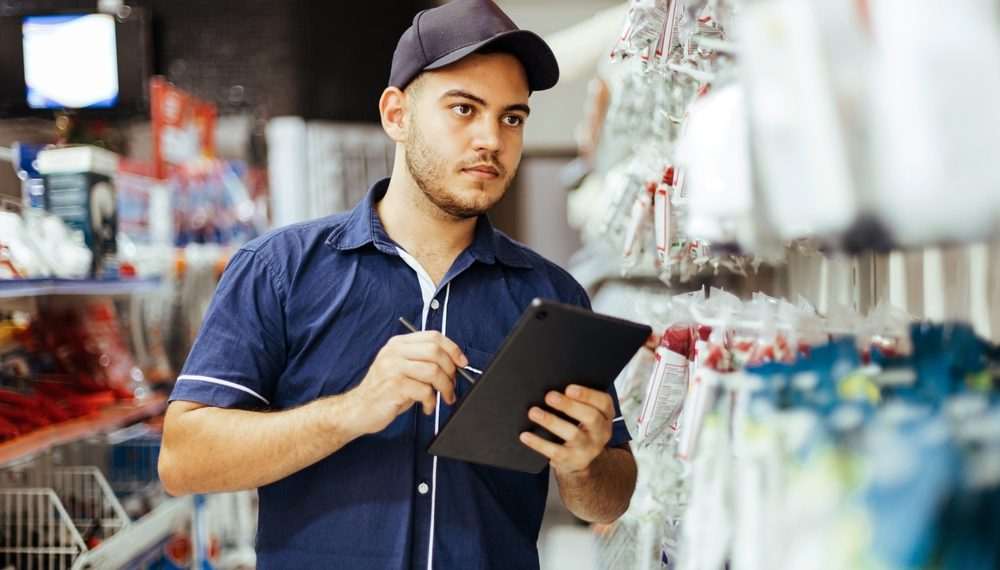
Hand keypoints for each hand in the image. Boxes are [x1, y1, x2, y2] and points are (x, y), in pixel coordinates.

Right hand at [347, 331, 467, 435]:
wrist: (358, 410)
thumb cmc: (384, 391)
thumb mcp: (401, 369)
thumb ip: (422, 361)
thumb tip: (454, 364)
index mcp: (398, 344)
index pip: (433, 336)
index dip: (453, 348)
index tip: (462, 362)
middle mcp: (394, 352)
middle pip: (435, 352)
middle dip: (451, 371)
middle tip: (452, 385)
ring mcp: (393, 368)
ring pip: (433, 371)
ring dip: (445, 388)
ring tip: (444, 398)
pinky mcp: (394, 386)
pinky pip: (425, 391)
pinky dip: (431, 401)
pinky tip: (426, 406)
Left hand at [519, 384, 613, 475]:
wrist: (578, 460)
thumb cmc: (578, 428)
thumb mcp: (585, 414)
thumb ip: (576, 400)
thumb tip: (552, 385)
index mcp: (606, 415)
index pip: (603, 402)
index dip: (587, 394)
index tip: (568, 388)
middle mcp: (601, 432)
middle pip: (591, 417)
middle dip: (569, 405)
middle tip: (549, 396)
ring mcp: (588, 448)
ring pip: (573, 434)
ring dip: (551, 421)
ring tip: (533, 412)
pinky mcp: (572, 460)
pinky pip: (556, 452)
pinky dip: (539, 443)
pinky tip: (525, 435)